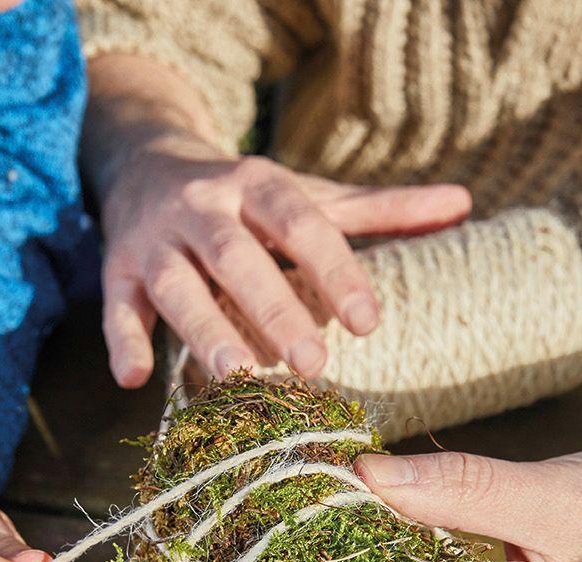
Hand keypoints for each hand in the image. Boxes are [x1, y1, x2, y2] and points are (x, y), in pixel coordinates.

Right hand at [99, 133, 471, 387]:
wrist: (146, 162)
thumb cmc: (248, 197)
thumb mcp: (311, 195)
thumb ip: (382, 209)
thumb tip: (463, 203)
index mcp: (258, 185)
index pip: (301, 223)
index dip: (335, 269)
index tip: (370, 321)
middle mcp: (203, 207)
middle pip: (237, 257)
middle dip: (274, 309)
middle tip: (314, 365)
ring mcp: (155, 240)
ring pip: (177, 286)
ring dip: (205, 331)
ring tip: (239, 377)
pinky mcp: (118, 271)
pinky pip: (117, 307)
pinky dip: (123, 342)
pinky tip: (136, 380)